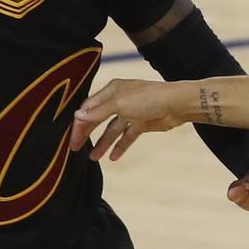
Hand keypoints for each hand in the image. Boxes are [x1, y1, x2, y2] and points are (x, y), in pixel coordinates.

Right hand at [70, 78, 186, 160]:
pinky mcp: (141, 123)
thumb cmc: (149, 98)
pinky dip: (120, 146)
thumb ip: (98, 112)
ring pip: (112, 130)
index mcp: (112, 90)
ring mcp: (131, 112)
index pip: (89, 107)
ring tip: (93, 158)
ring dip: (102, 143)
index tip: (71, 138)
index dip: (79, 122)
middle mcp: (119, 100)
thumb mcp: (119, 104)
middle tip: (75, 149)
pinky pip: (127, 137)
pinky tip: (112, 158)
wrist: (177, 105)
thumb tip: (77, 116)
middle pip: (98, 118)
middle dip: (87, 133)